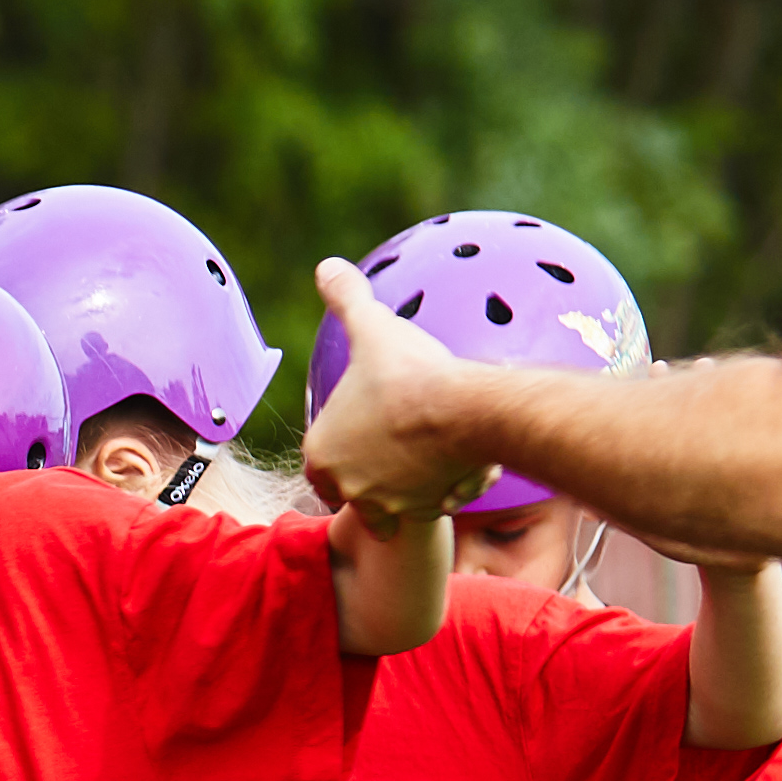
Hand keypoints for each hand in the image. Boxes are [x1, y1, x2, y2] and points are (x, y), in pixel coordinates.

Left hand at [294, 257, 482, 532]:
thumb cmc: (407, 371)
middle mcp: (344, 486)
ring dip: (404, 488)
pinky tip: (454, 472)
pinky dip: (439, 495)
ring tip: (425, 463)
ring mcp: (384, 504)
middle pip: (353, 485)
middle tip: (393, 449)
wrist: (461, 411)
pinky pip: (429, 509)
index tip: (361, 431)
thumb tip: (327, 266)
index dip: (342, 444)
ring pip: (391, 503)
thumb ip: (347, 299)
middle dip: (369, 473)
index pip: (322, 458)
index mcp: (320, 452)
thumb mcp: (372, 327)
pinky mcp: (425, 514)